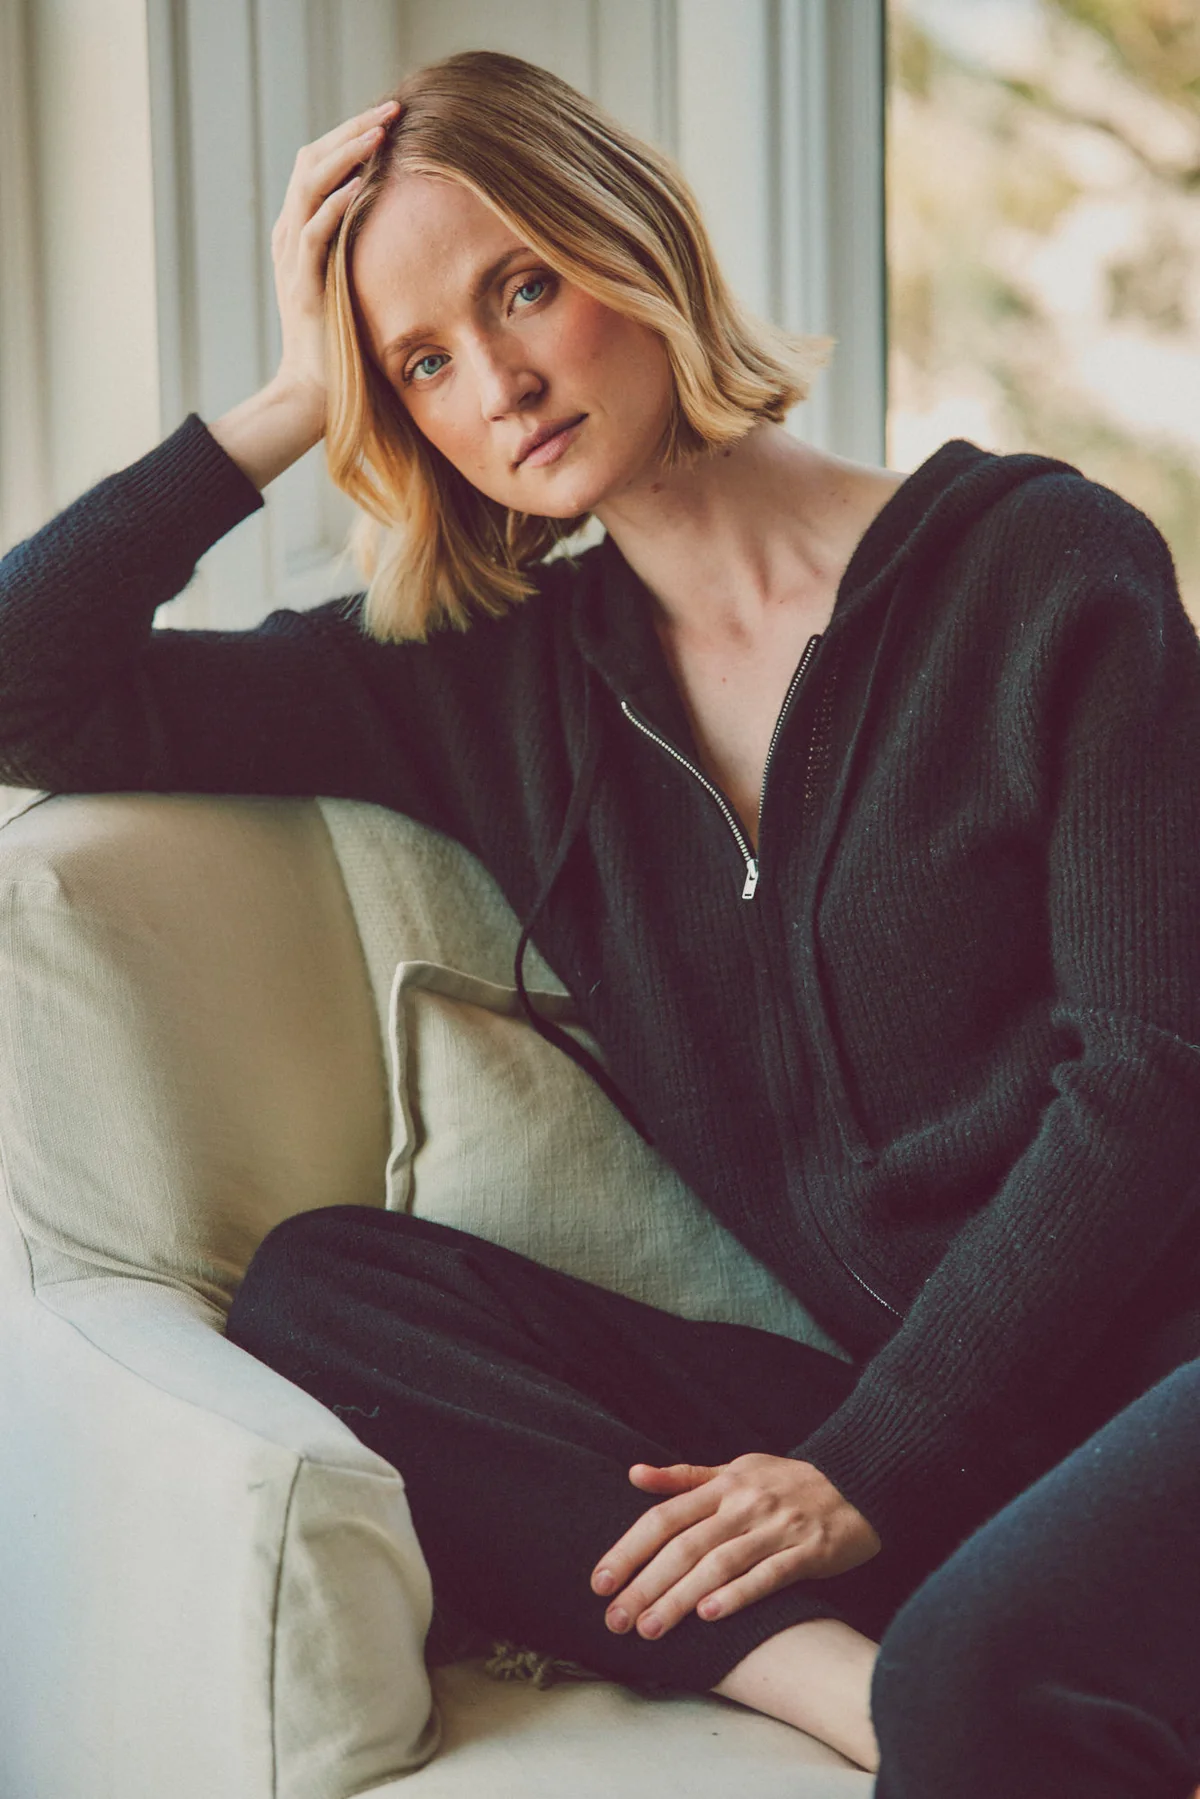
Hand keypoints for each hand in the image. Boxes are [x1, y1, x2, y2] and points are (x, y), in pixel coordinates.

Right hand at [211, 98, 399, 487]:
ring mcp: (291, 260)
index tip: (392, 119)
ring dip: (346, 152)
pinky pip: (312, 232)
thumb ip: (367, 254)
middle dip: (352, 130)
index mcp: (300, 234)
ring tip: (380, 128)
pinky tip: (361, 182)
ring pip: (309, 184)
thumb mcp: (358, 288)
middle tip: (392, 107)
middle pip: (311, 160)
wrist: (314, 397)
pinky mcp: (302, 286)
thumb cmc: (344, 350)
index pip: (320, 166)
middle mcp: (289, 237)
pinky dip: (334, 203)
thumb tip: (406, 229)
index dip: (352, 137)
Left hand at [591, 1454, 880, 1640]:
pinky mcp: (806, 1552)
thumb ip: (685, 1477)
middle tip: (615, 1620)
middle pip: (684, 1546)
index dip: (629, 1549)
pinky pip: (767, 1575)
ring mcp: (775, 1528)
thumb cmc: (786, 1481)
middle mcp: (743, 1505)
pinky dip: (737, 1594)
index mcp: (722, 1485)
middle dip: (646, 1584)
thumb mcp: (736, 1469)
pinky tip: (709, 1615)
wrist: (857, 1480)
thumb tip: (634, 1474)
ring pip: (718, 1565)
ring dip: (680, 1598)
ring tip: (650, 1629)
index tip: (599, 1582)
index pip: (664, 1517)